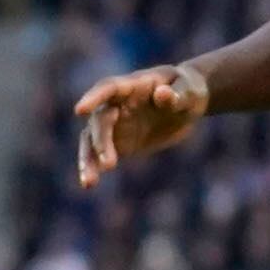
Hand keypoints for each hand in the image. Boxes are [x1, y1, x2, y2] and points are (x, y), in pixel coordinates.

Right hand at [71, 60, 210, 182]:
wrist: (185, 103)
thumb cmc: (189, 90)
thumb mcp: (191, 90)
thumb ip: (178, 94)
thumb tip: (162, 94)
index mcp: (133, 85)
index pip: (109, 88)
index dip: (94, 98)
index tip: (79, 111)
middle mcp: (117, 104)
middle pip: (100, 120)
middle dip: (101, 140)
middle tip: (109, 165)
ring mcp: (114, 124)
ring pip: (92, 139)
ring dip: (88, 159)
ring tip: (89, 182)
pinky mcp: (117, 142)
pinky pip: (98, 155)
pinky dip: (93, 168)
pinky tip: (88, 184)